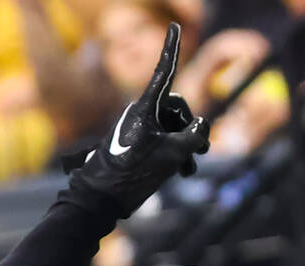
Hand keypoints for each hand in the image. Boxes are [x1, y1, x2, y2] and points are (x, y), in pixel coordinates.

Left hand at [68, 23, 208, 217]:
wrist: (101, 199)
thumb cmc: (133, 174)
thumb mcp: (172, 155)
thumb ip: (193, 137)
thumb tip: (202, 126)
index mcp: (144, 108)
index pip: (164, 73)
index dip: (172, 50)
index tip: (173, 27)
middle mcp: (140, 114)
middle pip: (175, 110)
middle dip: (191, 129)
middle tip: (203, 150)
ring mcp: (137, 131)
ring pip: (170, 129)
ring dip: (185, 147)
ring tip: (190, 169)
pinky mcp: (135, 147)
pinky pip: (161, 142)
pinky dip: (174, 154)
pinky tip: (182, 173)